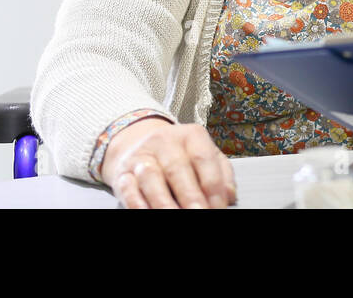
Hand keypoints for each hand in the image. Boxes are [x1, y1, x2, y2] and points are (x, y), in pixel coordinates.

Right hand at [101, 119, 236, 208]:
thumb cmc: (181, 155)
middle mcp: (164, 142)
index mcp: (191, 135)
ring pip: (151, 177)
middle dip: (190, 195)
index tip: (219, 206)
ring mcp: (141, 156)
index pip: (203, 158)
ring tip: (175, 216)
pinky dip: (138, 204)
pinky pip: (128, 189)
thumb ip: (221, 174)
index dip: (213, 185)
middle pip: (177, 168)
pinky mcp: (123, 173)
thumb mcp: (205, 155)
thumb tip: (229, 195)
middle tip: (200, 213)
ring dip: (164, 202)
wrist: (141, 145)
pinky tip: (148, 213)